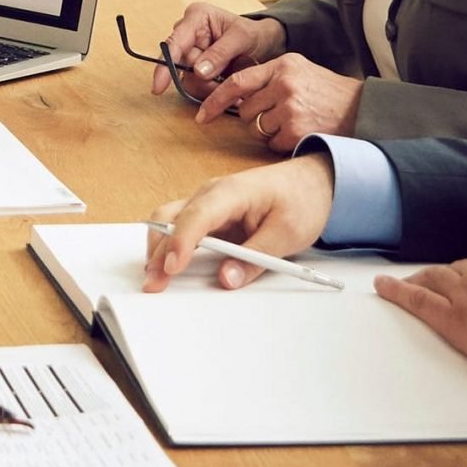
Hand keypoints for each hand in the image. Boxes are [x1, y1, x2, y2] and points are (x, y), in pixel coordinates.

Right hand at [142, 155, 333, 292]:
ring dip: (159, 249)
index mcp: (232, 192)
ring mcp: (207, 202)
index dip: (180, 242)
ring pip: (168, 221)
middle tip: (154, 284)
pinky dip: (170, 246)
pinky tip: (167, 265)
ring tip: (156, 278)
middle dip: (158, 251)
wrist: (312, 183)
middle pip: (170, 218)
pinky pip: (181, 227)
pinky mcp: (209, 214)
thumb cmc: (301, 201)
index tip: (172, 268)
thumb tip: (226, 279)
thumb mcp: (287, 234)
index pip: (197, 216)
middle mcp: (211, 193)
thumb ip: (256, 258)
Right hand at [153, 2, 285, 98]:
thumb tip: (198, 71)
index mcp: (196, 18)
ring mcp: (191, 53)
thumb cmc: (253, 33)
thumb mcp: (242, 37)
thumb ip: (220, 53)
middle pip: (181, 65)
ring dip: (208, 87)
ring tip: (229, 83)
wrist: (264, 42)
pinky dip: (211, 91)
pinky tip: (225, 87)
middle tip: (224, 83)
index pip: (174, 43)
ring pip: (188, 79)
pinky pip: (196, 86)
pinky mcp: (196, 69)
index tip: (159, 87)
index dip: (164, 66)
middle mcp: (188, 35)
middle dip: (202, 79)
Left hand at [197, 52, 364, 148]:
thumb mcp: (299, 71)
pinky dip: (281, 144)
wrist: (363, 108)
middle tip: (276, 117)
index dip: (215, 100)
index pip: (237, 82)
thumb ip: (269, 77)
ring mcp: (290, 107)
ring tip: (292, 123)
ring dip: (268, 132)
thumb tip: (234, 94)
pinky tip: (299, 134)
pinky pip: (272, 143)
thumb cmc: (328, 92)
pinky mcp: (297, 130)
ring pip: (256, 128)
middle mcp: (284, 83)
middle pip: (245, 110)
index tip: (202, 115)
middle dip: (253, 118)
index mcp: (283, 65)